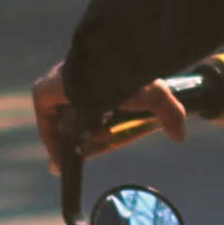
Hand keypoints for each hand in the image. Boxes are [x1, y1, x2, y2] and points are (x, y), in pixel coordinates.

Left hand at [32, 62, 179, 171]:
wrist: (118, 64)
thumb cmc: (136, 77)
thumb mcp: (156, 99)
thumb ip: (170, 116)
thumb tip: (179, 137)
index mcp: (97, 80)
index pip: (88, 111)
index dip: (92, 134)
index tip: (100, 143)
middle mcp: (75, 82)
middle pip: (72, 119)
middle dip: (80, 140)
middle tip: (87, 156)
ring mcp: (57, 84)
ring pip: (60, 120)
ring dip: (69, 142)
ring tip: (78, 160)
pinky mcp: (44, 91)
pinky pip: (45, 119)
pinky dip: (51, 139)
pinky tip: (61, 159)